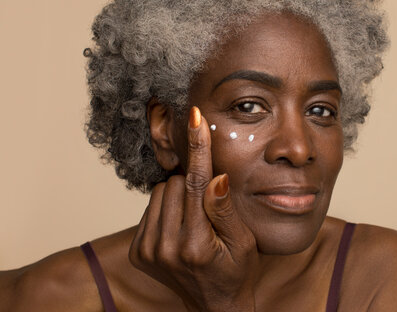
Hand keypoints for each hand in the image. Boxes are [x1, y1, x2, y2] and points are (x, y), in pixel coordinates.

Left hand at [129, 106, 257, 311]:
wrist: (214, 305)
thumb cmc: (236, 272)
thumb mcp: (244, 242)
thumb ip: (225, 210)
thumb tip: (215, 176)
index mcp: (196, 244)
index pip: (198, 183)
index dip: (199, 147)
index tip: (195, 118)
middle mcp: (165, 247)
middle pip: (177, 183)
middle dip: (195, 186)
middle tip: (209, 210)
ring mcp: (148, 250)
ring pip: (161, 191)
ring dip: (180, 196)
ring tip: (195, 221)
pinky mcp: (138, 250)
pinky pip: (152, 206)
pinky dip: (168, 208)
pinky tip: (180, 228)